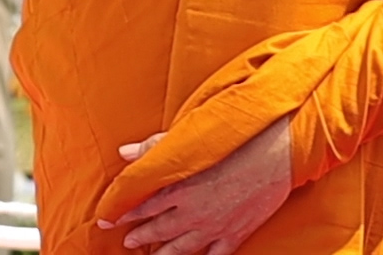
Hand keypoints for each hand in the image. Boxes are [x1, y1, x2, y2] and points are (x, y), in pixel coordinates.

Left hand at [100, 116, 292, 252]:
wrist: (274, 154)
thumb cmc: (232, 142)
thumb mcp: (187, 139)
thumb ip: (153, 148)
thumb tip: (124, 152)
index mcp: (177, 188)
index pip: (140, 204)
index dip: (122, 211)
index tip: (108, 218)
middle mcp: (191, 212)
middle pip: (158, 229)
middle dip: (140, 235)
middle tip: (127, 241)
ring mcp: (213, 227)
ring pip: (182, 247)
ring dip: (164, 253)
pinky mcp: (235, 234)